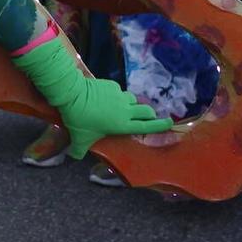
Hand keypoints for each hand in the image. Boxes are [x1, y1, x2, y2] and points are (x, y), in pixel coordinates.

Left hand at [48, 73, 173, 159]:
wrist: (72, 94)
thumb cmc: (79, 119)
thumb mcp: (79, 139)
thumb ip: (78, 150)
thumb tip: (74, 156)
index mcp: (122, 125)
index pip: (146, 127)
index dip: (160, 126)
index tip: (170, 123)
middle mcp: (125, 110)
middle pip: (146, 111)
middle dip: (150, 114)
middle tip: (149, 117)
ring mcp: (119, 96)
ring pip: (133, 99)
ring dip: (132, 104)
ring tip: (125, 108)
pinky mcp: (112, 85)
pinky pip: (119, 91)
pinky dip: (117, 95)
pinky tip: (108, 98)